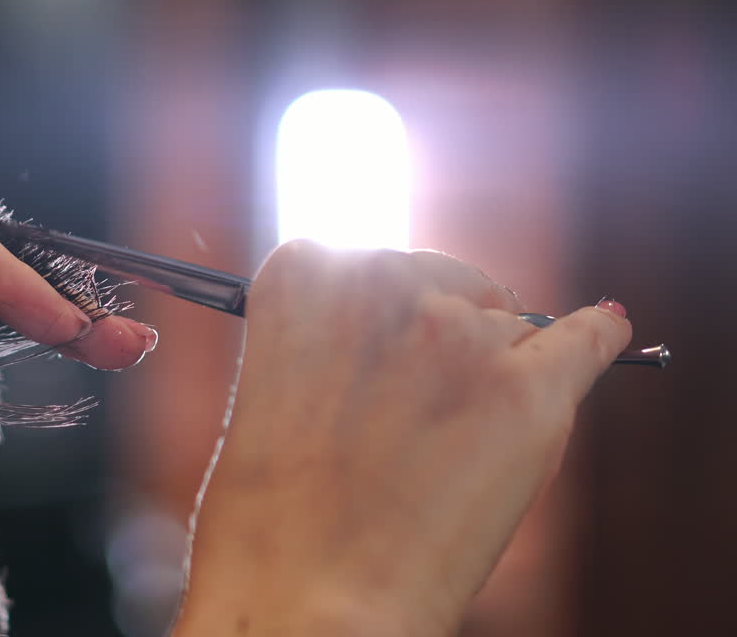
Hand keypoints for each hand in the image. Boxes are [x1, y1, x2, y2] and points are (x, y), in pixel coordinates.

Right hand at [175, 241, 630, 635]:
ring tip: (453, 442)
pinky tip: (599, 335)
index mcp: (304, 277)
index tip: (366, 358)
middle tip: (407, 415)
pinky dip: (591, 340)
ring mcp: (460, 335)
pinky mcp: (529, 392)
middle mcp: (383, 281)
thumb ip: (319, 349)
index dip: (366, 318)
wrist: (309, 603)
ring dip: (484, 361)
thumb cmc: (268, 524)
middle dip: (427, 333)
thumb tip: (378, 346)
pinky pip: (584, 340)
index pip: (355, 262)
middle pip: (434, 278)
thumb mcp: (265, 402)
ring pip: (500, 320)